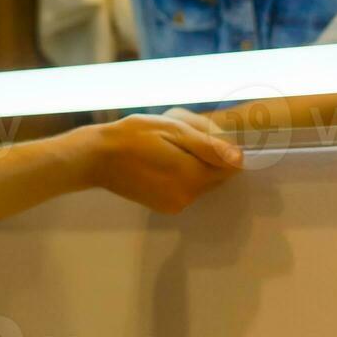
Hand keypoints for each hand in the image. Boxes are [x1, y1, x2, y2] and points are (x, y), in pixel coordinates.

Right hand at [73, 113, 243, 214]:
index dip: (220, 147)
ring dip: (192, 165)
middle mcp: (188, 197)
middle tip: (177, 137)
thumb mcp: (171, 129)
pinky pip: (187, 189)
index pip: (230, 165)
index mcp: (192, 176)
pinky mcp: (165, 207)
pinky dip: (180, 175)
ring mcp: (176, 205)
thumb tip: (240, 158)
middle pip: (216, 175)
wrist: (95, 157)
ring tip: (164, 148)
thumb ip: (207, 145)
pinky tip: (159, 162)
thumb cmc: (132, 135)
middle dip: (205, 156)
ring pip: (202, 182)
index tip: (199, 134)